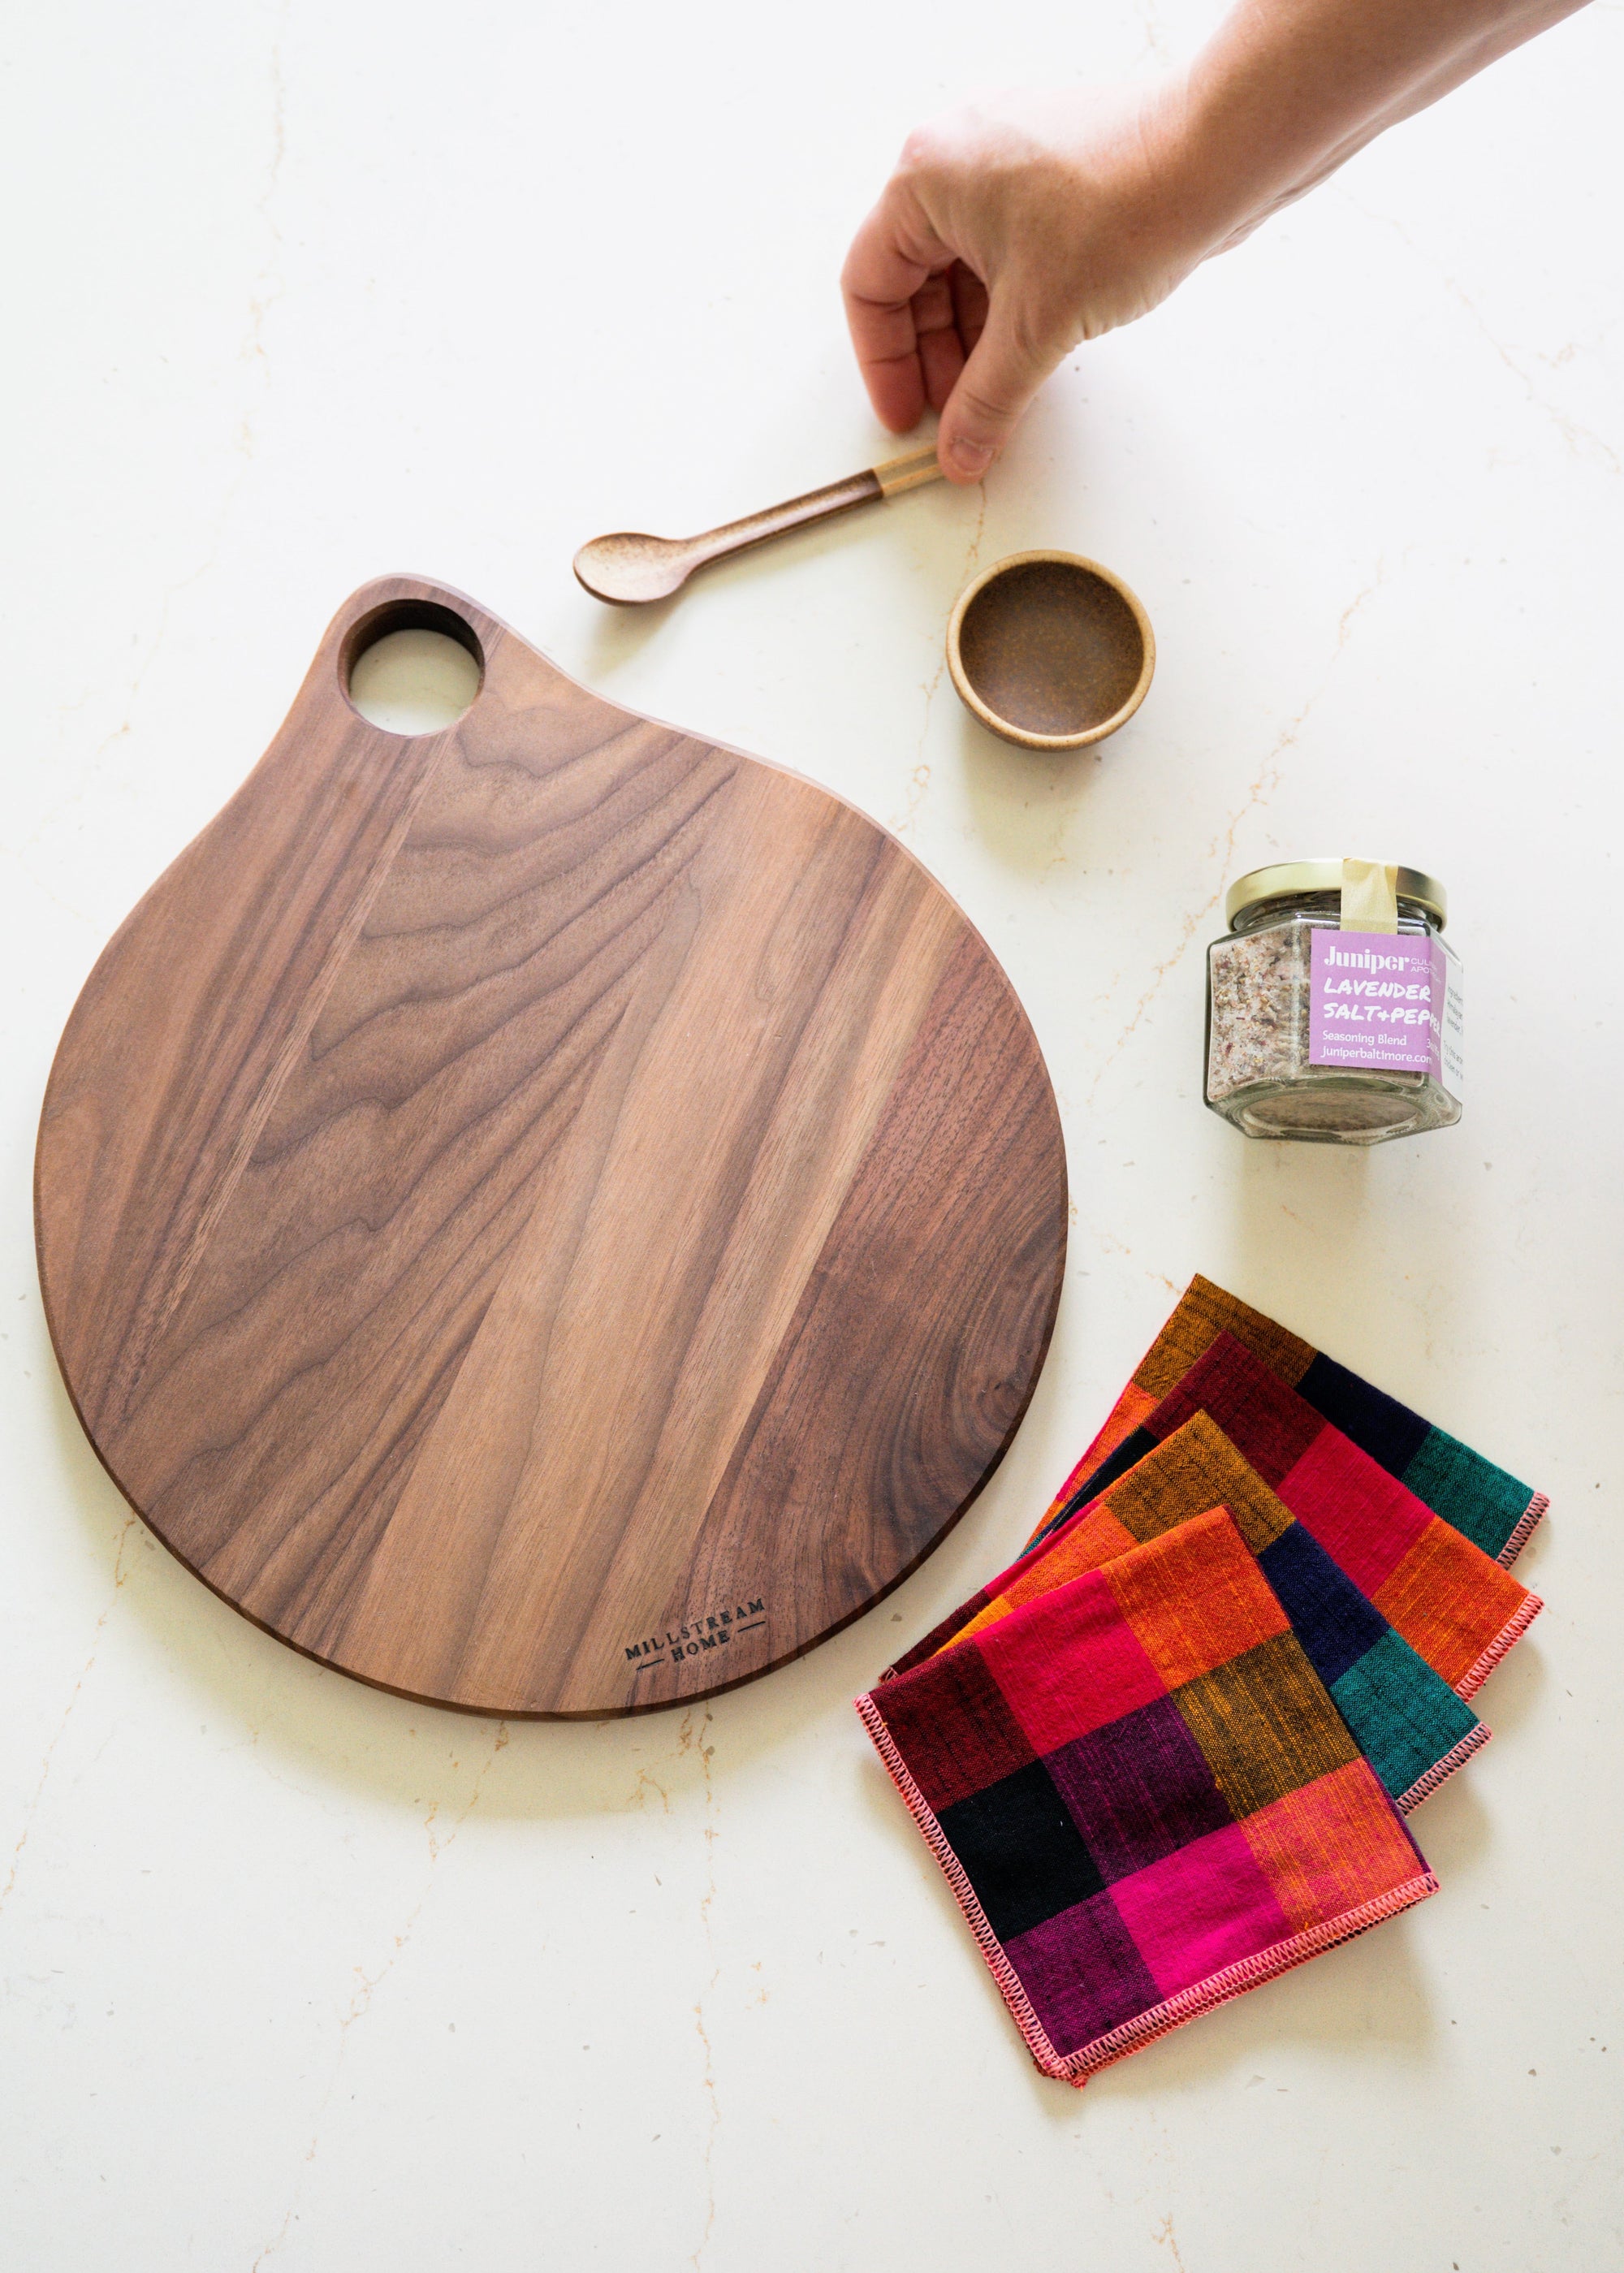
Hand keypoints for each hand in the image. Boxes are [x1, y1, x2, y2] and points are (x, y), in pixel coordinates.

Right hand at [842, 84, 1218, 483]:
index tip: (909, 415)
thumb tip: (961, 449)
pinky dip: (1010, 304)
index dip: (885, 364)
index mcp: (924, 178)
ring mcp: (1007, 158)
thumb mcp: (1036, 328)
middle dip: (936, 356)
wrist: (1219, 156)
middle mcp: (957, 157)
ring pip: (965, 267)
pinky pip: (1007, 248)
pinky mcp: (1052, 171)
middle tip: (956, 415)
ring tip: (998, 395)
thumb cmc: (1126, 204)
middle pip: (915, 279)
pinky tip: (1030, 351)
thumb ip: (987, 400)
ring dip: (975, 337)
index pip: (870, 285)